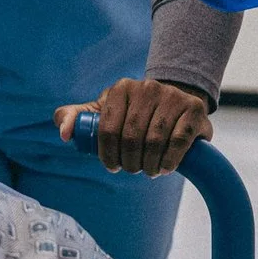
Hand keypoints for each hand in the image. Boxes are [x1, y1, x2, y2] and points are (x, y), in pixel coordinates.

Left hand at [57, 79, 212, 175]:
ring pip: (155, 139)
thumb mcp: (103, 111)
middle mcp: (147, 87)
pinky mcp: (193, 109)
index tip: (112, 166)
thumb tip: (63, 134)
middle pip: (131, 136)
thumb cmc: (132, 112)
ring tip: (148, 171)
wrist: (174, 103)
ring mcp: (172, 96)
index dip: (107, 153)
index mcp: (121, 88)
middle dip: (129, 161)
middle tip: (132, 170)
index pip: (108, 127)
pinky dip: (169, 160)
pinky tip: (164, 167)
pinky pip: (179, 140)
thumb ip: (76, 118)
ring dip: (149, 164)